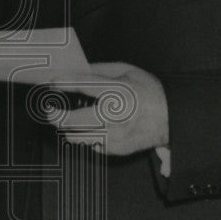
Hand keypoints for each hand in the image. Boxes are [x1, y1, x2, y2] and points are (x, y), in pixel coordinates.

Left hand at [43, 62, 168, 155]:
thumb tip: (77, 71)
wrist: (171, 119)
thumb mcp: (128, 71)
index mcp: (118, 92)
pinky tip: (92, 128)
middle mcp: (115, 116)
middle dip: (55, 116)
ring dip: (68, 128)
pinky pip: (91, 144)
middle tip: (49, 111)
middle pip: (73, 120)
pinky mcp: (116, 149)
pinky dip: (87, 136)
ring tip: (66, 121)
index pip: (83, 86)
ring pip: (77, 136)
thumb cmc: (148, 92)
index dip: (64, 84)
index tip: (49, 83)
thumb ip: (100, 70)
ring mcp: (115, 135)